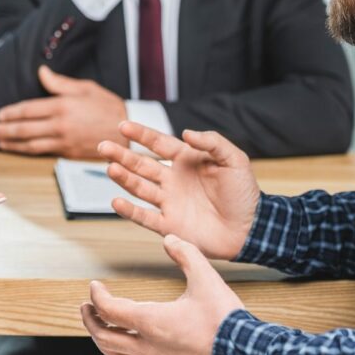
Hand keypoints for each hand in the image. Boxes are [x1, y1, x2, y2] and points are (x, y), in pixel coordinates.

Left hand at [0, 66, 127, 157]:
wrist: (128, 133)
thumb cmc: (108, 107)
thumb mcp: (86, 88)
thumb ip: (60, 83)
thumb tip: (41, 72)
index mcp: (63, 106)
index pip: (29, 110)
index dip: (12, 113)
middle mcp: (60, 125)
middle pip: (25, 128)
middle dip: (5, 130)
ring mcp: (63, 141)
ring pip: (31, 144)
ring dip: (12, 144)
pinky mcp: (68, 153)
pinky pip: (43, 152)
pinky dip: (27, 151)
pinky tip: (18, 149)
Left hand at [81, 234, 242, 354]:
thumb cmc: (227, 323)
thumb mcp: (207, 279)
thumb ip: (186, 254)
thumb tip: (170, 239)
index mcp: (152, 322)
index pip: (110, 310)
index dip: (97, 296)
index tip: (94, 287)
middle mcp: (150, 349)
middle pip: (105, 339)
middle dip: (91, 321)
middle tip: (87, 310)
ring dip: (107, 347)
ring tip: (103, 336)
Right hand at [97, 122, 259, 259]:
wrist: (251, 228)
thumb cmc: (244, 193)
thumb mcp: (234, 160)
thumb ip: (212, 142)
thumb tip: (186, 132)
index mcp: (186, 161)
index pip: (158, 144)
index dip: (141, 135)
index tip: (122, 125)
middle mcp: (173, 180)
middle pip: (141, 165)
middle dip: (122, 155)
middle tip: (103, 146)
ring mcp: (170, 203)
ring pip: (140, 187)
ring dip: (124, 178)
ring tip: (110, 168)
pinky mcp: (170, 225)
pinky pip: (145, 217)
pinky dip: (130, 211)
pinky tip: (116, 201)